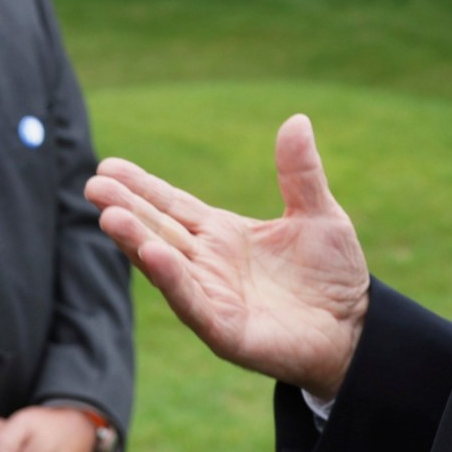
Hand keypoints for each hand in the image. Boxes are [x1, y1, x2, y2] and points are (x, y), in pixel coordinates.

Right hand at [85, 114, 370, 399]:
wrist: (358, 331)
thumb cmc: (333, 276)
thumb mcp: (318, 215)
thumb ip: (300, 174)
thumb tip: (297, 120)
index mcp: (222, 234)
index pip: (173, 205)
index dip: (141, 187)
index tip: (108, 165)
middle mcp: (208, 264)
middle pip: (159, 229)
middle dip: (126, 208)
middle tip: (93, 185)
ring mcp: (212, 297)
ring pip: (166, 265)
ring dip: (137, 241)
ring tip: (109, 215)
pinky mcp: (225, 330)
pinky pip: (192, 303)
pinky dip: (171, 279)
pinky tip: (152, 254)